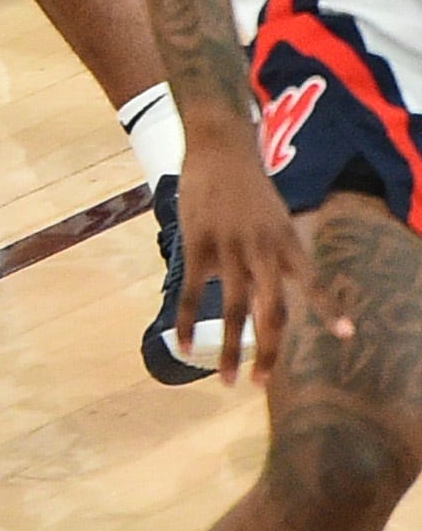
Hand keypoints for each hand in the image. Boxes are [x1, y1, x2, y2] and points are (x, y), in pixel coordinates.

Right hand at [177, 123, 321, 384]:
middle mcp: (261, 250)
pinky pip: (190, 292)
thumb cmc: (247, 185)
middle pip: (270, 310)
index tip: (346, 335)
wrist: (218, 147)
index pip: (312, 281)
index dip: (328, 308)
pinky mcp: (197, 244)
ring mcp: (227, 248)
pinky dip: (186, 321)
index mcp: (285, 242)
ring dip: (229, 348)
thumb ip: (276, 252)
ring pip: (231, 309)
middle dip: (269, 350)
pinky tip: (183, 345)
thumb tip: (274, 289)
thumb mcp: (274, 216)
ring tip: (227, 379)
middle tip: (264, 382)